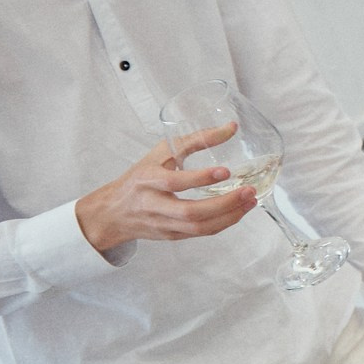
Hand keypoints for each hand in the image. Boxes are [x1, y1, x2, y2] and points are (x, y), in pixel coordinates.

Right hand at [73, 126, 257, 254]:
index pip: (174, 182)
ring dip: (230, 216)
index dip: (200, 178)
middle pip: (190, 212)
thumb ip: (195, 139)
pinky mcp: (172, 236)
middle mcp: (154, 205)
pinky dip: (223, 223)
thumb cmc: (139, 178)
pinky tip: (239, 212)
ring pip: (199, 227)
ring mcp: (163, 224)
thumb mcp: (160, 154)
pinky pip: (201, 233)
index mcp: (147, 180)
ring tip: (250, 201)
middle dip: (224, 204)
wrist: (112, 212)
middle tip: (249, 191)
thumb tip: (231, 127)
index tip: (225, 171)